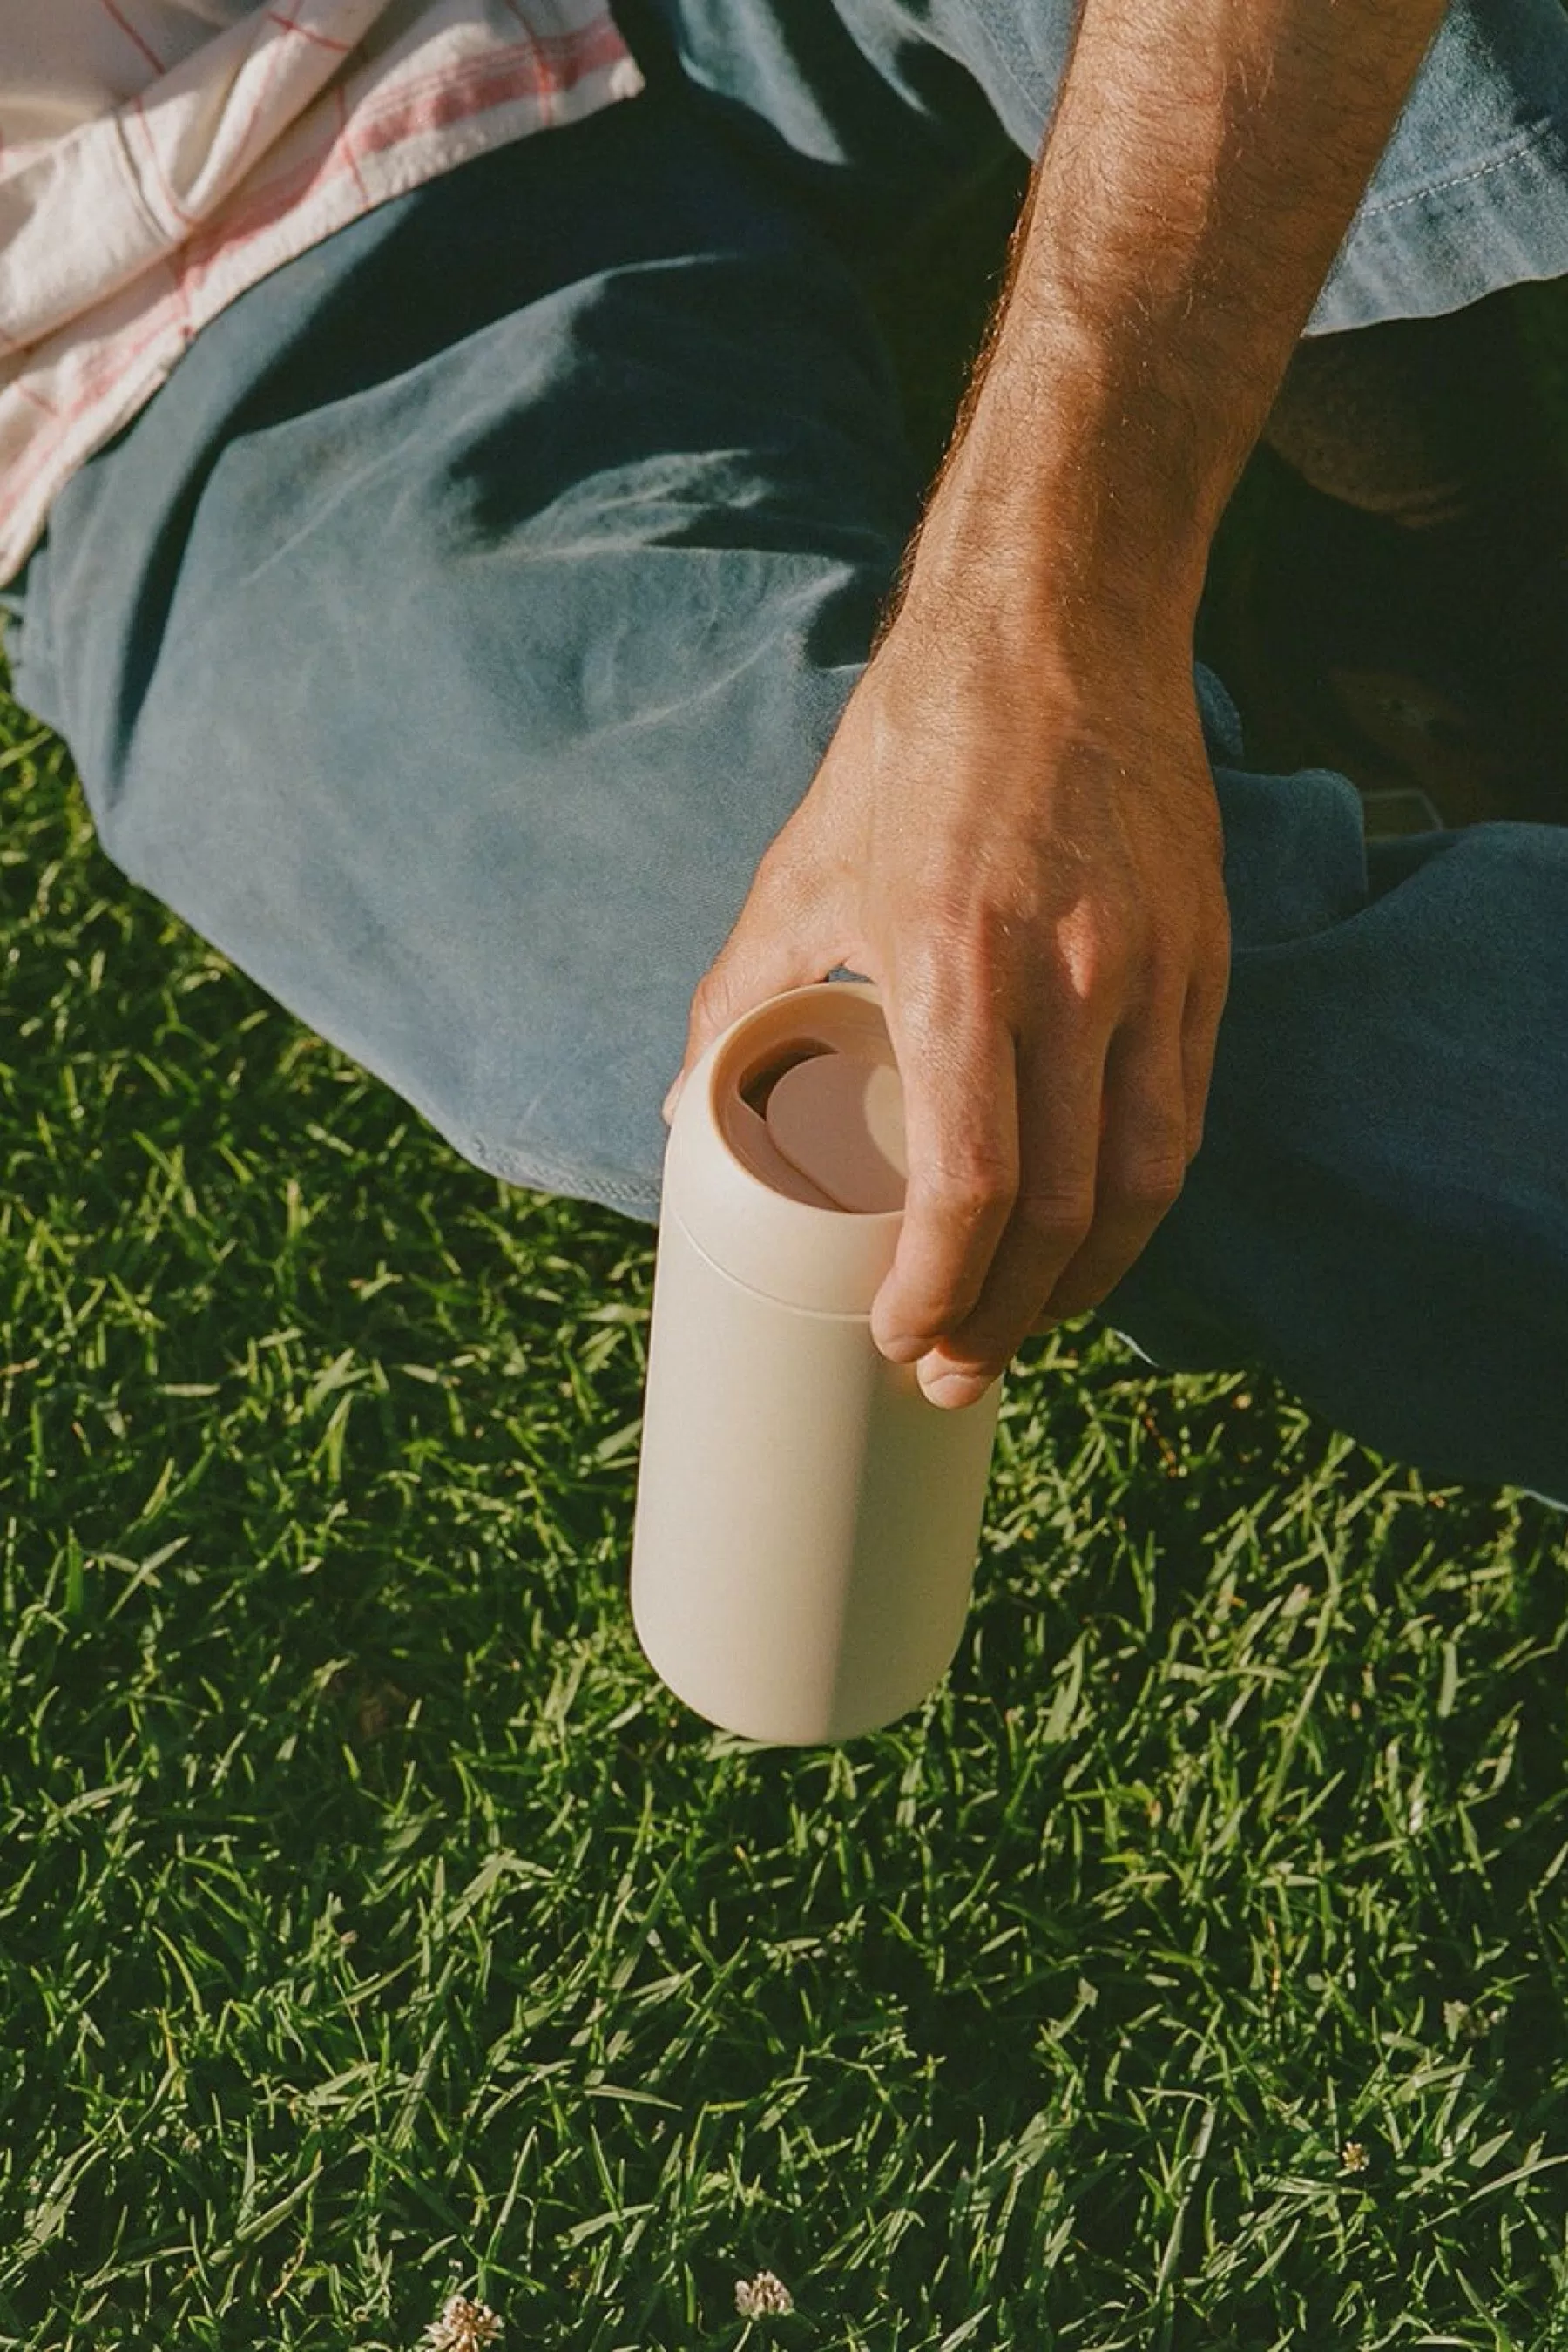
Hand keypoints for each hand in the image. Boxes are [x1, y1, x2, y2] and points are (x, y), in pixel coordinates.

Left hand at [660, 587, 1229, 1407]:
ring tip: (1028, 1329)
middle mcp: (1074, 981)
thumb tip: (682, 1117)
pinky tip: (1093, 1234)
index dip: (941, 1289)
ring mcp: (1155, 971)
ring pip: (1146, 1181)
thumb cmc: (913, 751)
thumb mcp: (800, 873)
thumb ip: (739, 1003)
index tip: (901, 1339)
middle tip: (956, 1371)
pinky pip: (1182, 1114)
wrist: (1057, 624)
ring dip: (1089, 1283)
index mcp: (958, 966)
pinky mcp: (1204, 958)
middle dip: (1010, 1318)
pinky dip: (1138, 1200)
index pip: (974, 1189)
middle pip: (1065, 1213)